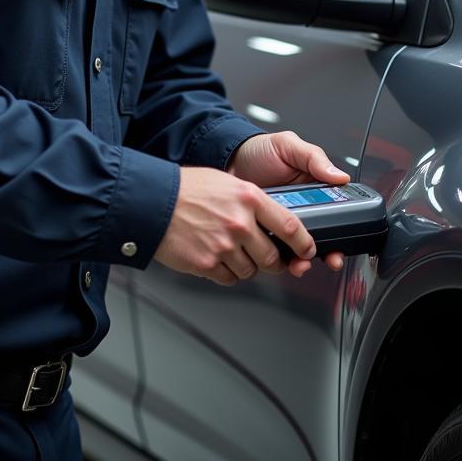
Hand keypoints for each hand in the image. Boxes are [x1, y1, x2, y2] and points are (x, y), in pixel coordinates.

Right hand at [153, 166, 316, 285]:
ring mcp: (224, 245)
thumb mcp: (227, 183)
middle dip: (273, 262)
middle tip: (268, 258)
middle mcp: (240, 222)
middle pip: (272, 257)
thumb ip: (252, 202)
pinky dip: (227, 273)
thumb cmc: (188, 189)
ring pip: (251, 271)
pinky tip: (216, 256)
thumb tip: (272, 221)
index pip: (290, 226)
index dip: (303, 243)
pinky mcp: (208, 264)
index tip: (307, 250)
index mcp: (249, 198)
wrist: (154, 202)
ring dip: (247, 266)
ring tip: (232, 251)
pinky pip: (230, 279)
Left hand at [227, 131, 349, 276]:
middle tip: (323, 259)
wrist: (228, 158)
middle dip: (324, 252)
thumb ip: (314, 158)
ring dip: (301, 259)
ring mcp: (280, 221)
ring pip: (296, 246)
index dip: (340, 232)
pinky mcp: (262, 229)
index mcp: (313, 189)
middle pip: (318, 236)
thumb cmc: (259, 149)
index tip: (340, 246)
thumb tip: (340, 176)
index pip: (333, 213)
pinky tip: (276, 259)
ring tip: (298, 264)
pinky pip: (273, 247)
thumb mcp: (289, 146)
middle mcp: (300, 207)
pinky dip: (276, 257)